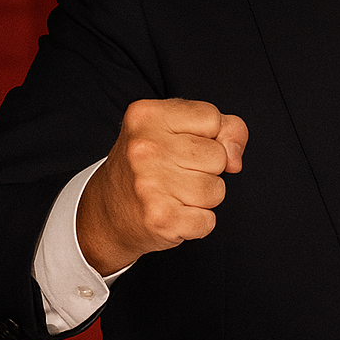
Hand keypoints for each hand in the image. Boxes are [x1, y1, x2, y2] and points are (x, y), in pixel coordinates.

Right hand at [76, 98, 247, 273]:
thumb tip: (235, 159)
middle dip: (207, 168)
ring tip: (175, 194)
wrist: (105, 214)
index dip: (208, 136)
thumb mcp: (176, 129)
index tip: (183, 146)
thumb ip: (222, 129)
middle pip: (218, 156)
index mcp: (147, 116)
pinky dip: (198, 222)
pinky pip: (209, 221)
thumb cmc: (149, 166)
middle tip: (175, 173)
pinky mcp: (160, 219)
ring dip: (203, 197)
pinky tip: (174, 214)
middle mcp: (145, 148)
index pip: (213, 118)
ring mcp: (150, 185)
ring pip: (217, 190)